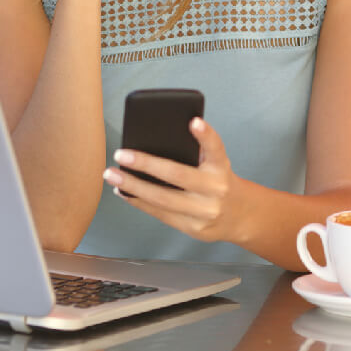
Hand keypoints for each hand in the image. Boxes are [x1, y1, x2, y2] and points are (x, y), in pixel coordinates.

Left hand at [101, 117, 239, 243]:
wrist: (239, 216)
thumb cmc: (217, 180)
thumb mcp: (215, 163)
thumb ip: (195, 151)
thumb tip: (153, 138)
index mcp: (221, 167)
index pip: (215, 148)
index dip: (205, 135)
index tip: (194, 122)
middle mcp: (215, 190)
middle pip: (177, 175)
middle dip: (145, 165)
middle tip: (120, 154)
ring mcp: (204, 212)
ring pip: (162, 199)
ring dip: (132, 187)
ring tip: (111, 175)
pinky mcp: (193, 228)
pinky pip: (160, 214)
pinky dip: (138, 202)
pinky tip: (123, 191)